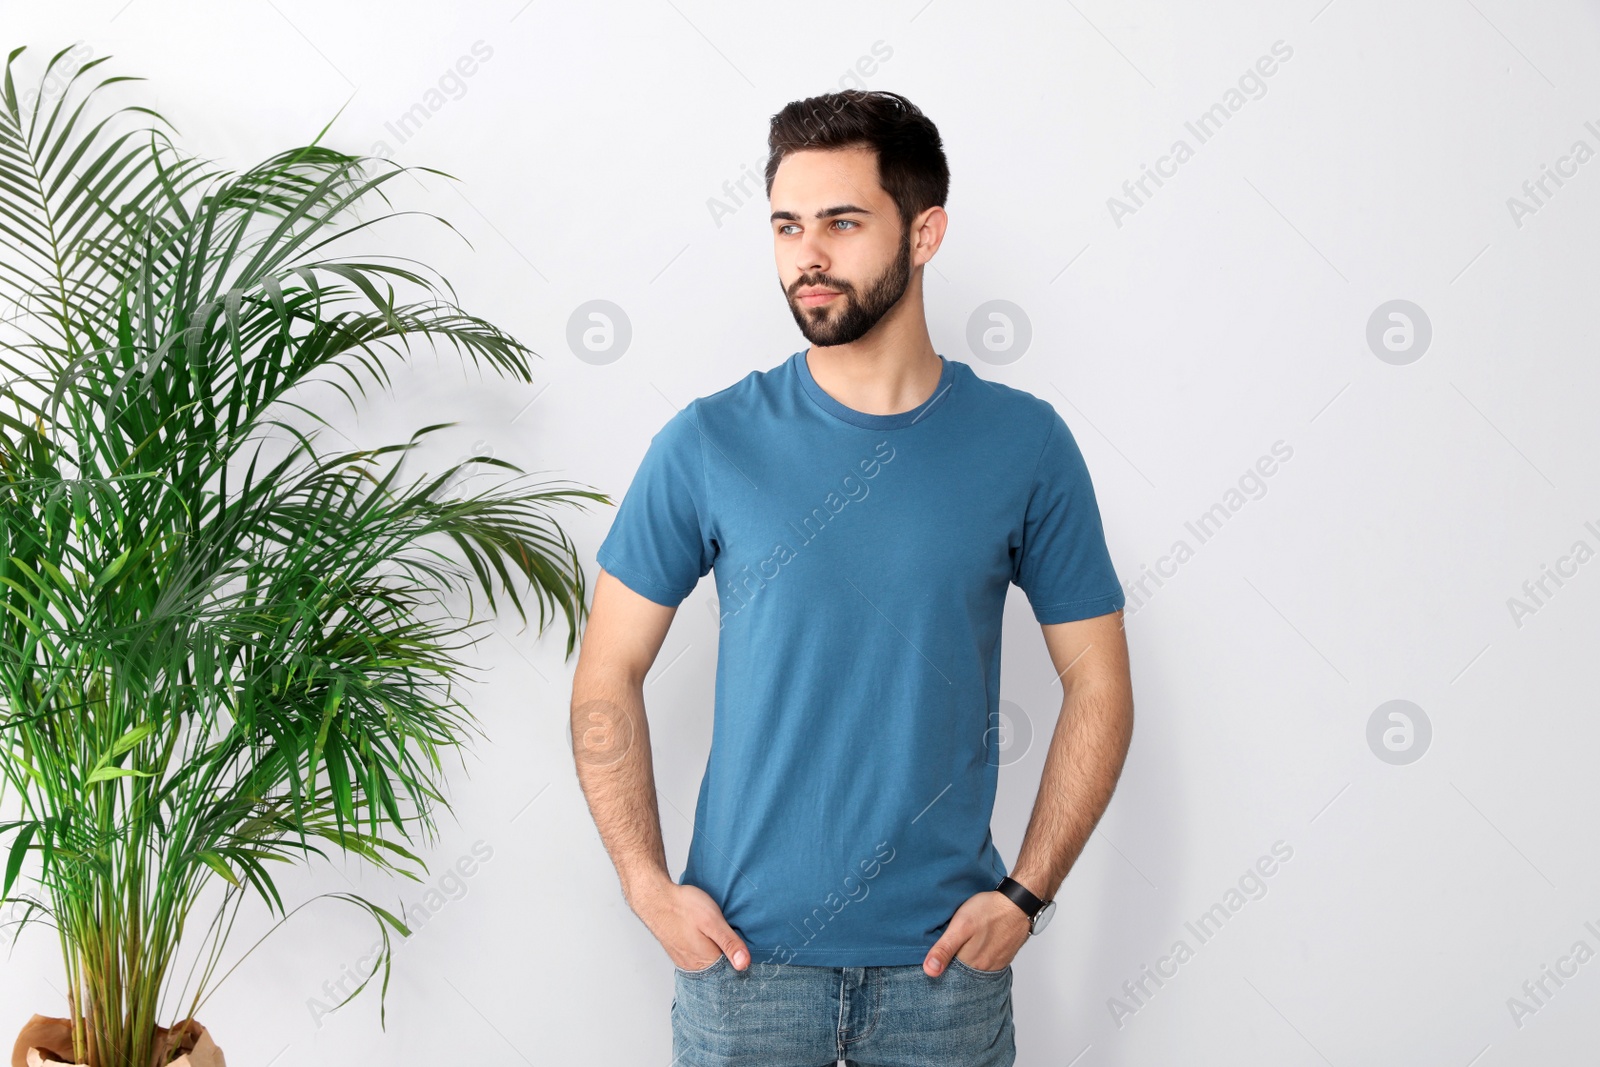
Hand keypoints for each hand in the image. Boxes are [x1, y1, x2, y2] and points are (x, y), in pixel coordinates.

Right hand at [633, 878, 750, 971]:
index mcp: (706, 963)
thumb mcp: (712, 921)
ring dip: (717, 954)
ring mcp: (685, 961)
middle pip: (720, 970)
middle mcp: (694, 967)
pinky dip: (706, 951)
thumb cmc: (683, 907)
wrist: (656, 898)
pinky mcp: (679, 953)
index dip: (741, 960)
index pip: (731, 973)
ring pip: (709, 964)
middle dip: (730, 958)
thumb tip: (744, 964)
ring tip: (721, 938)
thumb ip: (729, 943)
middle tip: (734, 938)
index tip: (746, 948)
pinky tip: (708, 938)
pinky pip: (698, 958)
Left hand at [923, 889, 1031, 976]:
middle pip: (961, 973)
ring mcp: (995, 964)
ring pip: (974, 969)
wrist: (1019, 903)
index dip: (939, 966)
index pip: (948, 975)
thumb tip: (929, 971)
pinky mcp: (1003, 957)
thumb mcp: (960, 925)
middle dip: (951, 965)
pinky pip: (986, 964)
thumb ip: (944, 948)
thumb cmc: (990, 911)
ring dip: (965, 962)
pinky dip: (978, 958)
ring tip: (958, 948)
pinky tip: (974, 947)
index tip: (931, 958)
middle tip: (944, 950)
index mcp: (970, 963)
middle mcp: (984, 968)